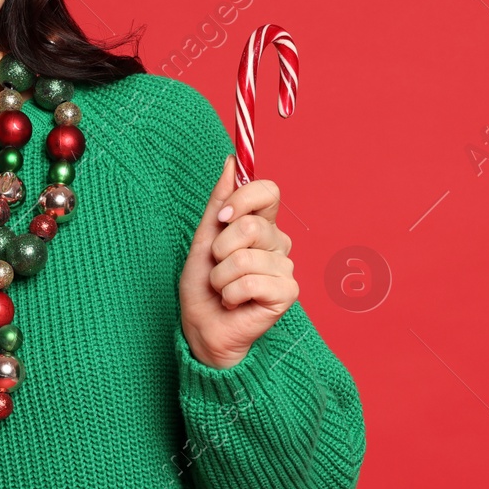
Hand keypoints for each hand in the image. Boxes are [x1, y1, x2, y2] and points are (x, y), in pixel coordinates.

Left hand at [179, 154, 297, 369]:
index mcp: (262, 225)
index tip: (222, 216)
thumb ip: (219, 201)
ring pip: (245, 257)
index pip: (268, 191)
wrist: (202, 327)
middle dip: (221, 248)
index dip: (243, 198)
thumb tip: (232, 161)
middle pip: (252, 225)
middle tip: (218, 267)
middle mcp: (278, 243)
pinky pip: (251, 281)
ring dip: (221, 277)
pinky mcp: (287, 292)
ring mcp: (285, 267)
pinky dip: (231, 294)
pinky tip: (234, 303)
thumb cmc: (203, 286)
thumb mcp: (204, 237)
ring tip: (223, 290)